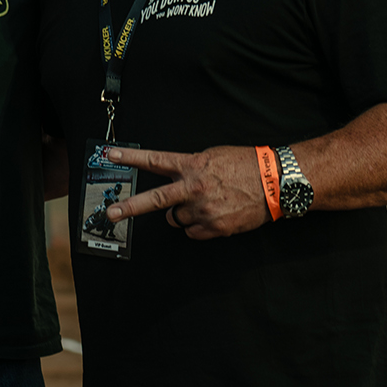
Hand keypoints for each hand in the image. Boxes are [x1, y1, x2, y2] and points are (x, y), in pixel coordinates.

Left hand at [105, 146, 270, 239]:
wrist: (277, 183)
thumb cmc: (246, 165)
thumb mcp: (213, 156)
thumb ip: (189, 167)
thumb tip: (173, 176)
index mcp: (192, 166)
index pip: (154, 160)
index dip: (130, 158)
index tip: (109, 154)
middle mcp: (194, 188)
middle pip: (154, 200)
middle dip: (129, 208)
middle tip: (111, 213)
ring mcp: (204, 210)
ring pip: (177, 218)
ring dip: (184, 213)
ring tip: (206, 202)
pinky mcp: (215, 227)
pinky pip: (193, 232)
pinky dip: (198, 226)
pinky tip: (214, 214)